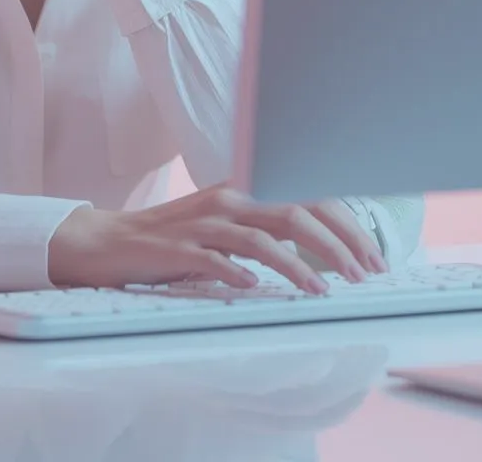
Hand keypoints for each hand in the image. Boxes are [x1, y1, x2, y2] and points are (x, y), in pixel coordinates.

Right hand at [47, 184, 386, 293]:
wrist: (106, 242)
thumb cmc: (172, 241)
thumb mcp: (224, 228)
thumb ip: (264, 230)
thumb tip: (323, 252)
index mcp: (243, 191)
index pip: (306, 196)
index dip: (346, 225)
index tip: (374, 257)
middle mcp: (227, 200)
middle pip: (293, 212)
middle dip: (337, 243)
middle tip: (365, 275)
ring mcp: (202, 224)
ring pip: (262, 237)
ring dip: (298, 265)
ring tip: (323, 291)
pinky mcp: (177, 249)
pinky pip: (213, 258)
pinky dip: (237, 271)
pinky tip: (254, 287)